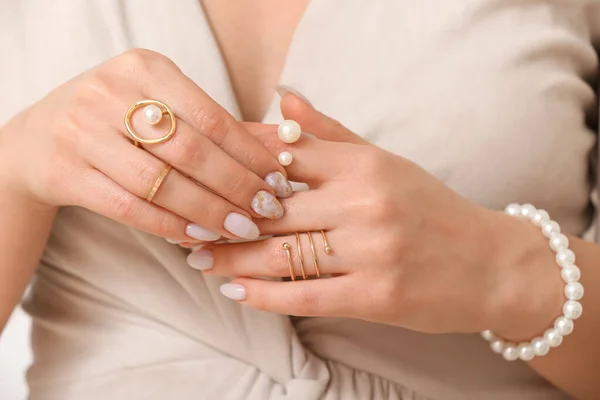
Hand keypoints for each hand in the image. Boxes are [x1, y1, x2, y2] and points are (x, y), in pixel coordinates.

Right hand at [0, 49, 292, 241]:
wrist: (41, 138)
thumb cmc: (120, 121)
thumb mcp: (165, 108)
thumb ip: (222, 127)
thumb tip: (287, 147)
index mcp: (144, 68)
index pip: (212, 117)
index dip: (250, 154)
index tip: (279, 181)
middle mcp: (110, 92)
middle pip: (190, 151)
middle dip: (237, 187)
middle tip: (268, 211)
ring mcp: (82, 131)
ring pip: (161, 182)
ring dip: (208, 212)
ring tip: (241, 229)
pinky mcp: (65, 171)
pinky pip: (129, 206)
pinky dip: (169, 224)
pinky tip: (199, 236)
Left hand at [193, 93, 563, 337]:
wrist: (489, 264)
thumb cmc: (430, 210)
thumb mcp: (384, 163)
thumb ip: (330, 135)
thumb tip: (282, 101)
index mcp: (365, 165)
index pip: (284, 156)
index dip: (237, 166)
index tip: (205, 175)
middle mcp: (366, 203)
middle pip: (273, 210)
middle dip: (224, 218)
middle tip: (188, 225)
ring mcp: (372, 251)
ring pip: (282, 254)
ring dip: (233, 260)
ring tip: (201, 260)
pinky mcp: (377, 295)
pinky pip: (305, 296)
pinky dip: (264, 296)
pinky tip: (236, 293)